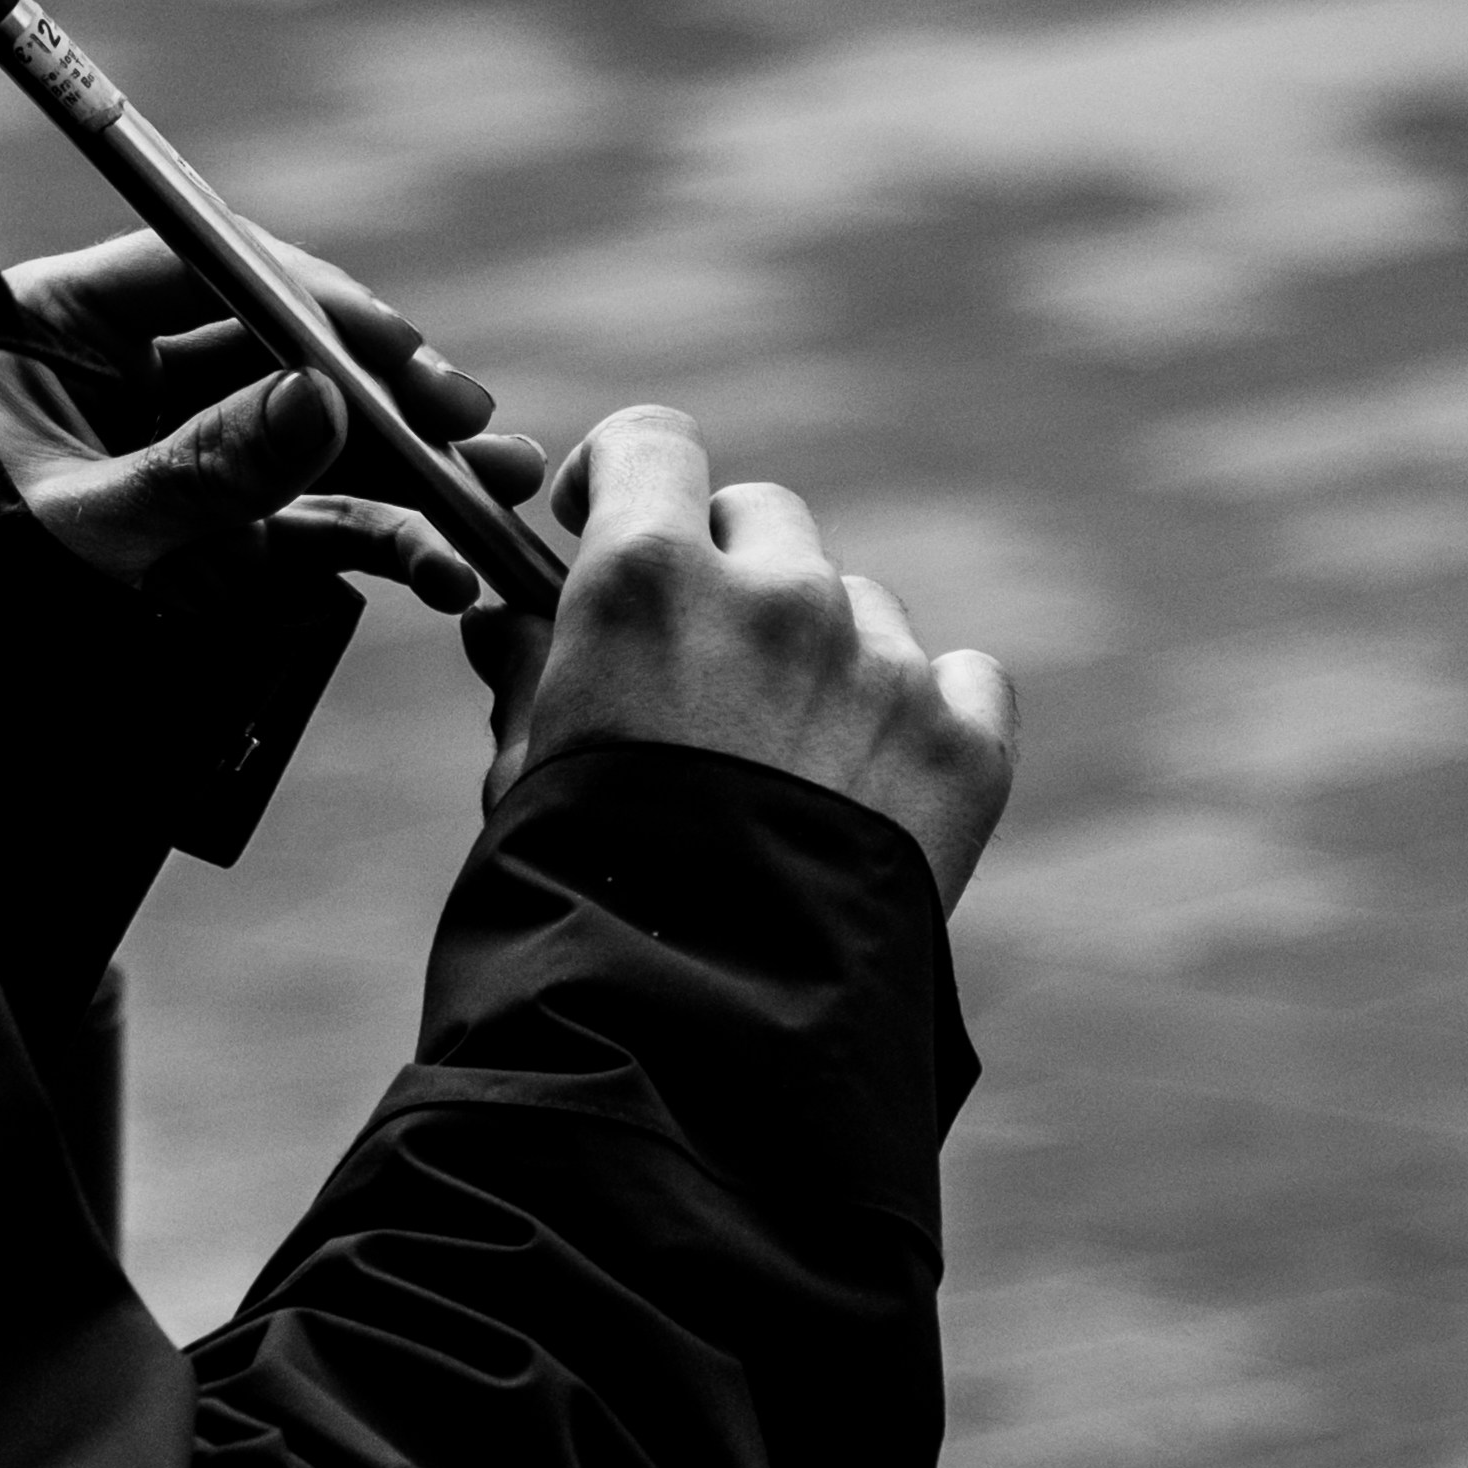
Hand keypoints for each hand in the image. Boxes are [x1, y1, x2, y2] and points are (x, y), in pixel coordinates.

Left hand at [0, 228, 558, 612]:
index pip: (207, 264)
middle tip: (464, 419)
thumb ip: (199, 471)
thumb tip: (325, 402)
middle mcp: (129, 376)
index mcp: (63, 324)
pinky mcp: (206, 537)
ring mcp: (176, 456)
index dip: (309, 298)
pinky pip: (302, 523)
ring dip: (406, 468)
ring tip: (494, 490)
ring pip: (308, 441)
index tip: (391, 347)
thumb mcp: (74, 529)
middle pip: (279, 353)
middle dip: (383, 391)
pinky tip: (441, 569)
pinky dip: (376, 542)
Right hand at [466, 407, 1019, 898]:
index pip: (654, 441)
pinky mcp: (959, 741)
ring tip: (782, 761)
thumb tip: (507, 620)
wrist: (701, 1026)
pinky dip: (925, 710)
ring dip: (821, 652)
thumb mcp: (525, 770)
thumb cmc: (580, 895)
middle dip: (727, 570)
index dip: (625, 474)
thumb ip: (527, 670)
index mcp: (649, 578)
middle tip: (698, 663)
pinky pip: (960, 676)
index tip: (603, 517)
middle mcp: (776, 593)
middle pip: (761, 518)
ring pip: (857, 604)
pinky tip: (878, 776)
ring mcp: (879, 664)